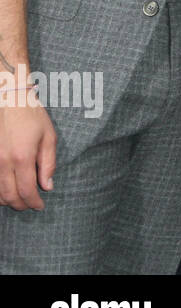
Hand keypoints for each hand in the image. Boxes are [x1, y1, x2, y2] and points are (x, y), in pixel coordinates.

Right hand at [0, 94, 56, 209]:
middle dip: (21, 205)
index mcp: (22, 157)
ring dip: (7, 200)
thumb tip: (47, 186)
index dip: (34, 202)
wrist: (9, 101)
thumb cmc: (32, 117)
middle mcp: (3, 162)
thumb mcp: (48, 137)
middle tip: (31, 205)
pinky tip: (6, 190)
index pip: (27, 190)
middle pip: (9, 195)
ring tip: (20, 200)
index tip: (40, 206)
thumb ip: (48, 164)